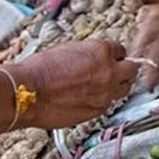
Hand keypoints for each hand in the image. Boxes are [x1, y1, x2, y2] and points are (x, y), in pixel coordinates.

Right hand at [14, 40, 138, 129]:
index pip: (121, 50)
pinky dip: (104, 100)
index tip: (112, 58)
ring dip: (118, 86)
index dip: (114, 54)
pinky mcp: (98, 110)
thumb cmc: (40, 70)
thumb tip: (98, 56)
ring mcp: (106, 92)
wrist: (26, 93)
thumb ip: (91, 52)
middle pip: (132, 69)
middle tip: (116, 71)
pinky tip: (91, 98)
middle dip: (124, 69)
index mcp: (102, 51)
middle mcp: (109, 71)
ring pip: (125, 88)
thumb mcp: (69, 48)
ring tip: (105, 86)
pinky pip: (109, 103)